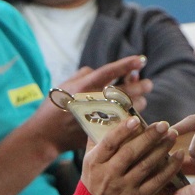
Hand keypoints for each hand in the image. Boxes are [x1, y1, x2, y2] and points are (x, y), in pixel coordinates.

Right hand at [35, 55, 151, 154]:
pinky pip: (123, 123)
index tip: (142, 59)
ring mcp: (98, 117)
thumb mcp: (65, 84)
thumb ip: (84, 74)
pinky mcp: (101, 131)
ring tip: (141, 99)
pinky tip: (134, 114)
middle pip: (125, 91)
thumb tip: (102, 70)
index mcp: (84, 86)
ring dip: (139, 103)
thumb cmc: (54, 106)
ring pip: (128, 108)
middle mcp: (93, 100)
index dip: (127, 65)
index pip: (110, 72)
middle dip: (141, 86)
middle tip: (148, 84)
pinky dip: (131, 118)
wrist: (46, 135)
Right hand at [82, 116, 182, 194]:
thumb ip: (97, 141)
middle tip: (164, 124)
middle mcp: (110, 174)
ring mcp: (125, 187)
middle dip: (149, 137)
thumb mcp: (89, 163)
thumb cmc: (94, 184)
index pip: (109, 143)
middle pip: (131, 152)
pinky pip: (157, 181)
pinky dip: (170, 168)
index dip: (123, 130)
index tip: (136, 119)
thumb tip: (108, 116)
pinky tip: (179, 156)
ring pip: (146, 165)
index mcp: (96, 162)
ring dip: (162, 149)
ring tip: (173, 135)